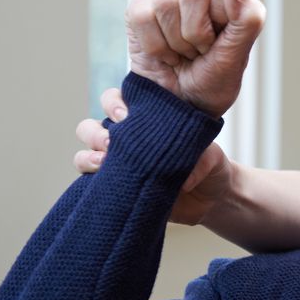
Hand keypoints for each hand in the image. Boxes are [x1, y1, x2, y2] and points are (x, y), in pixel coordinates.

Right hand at [74, 88, 236, 225]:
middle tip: (112, 141)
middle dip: (95, 132)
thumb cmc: (210, 165)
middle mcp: (127, 140)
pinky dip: (89, 179)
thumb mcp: (213, 156)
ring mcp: (120, 165)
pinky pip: (90, 182)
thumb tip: (183, 179)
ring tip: (105, 162)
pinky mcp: (119, 189)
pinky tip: (102, 181)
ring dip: (88, 156)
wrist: (213, 198)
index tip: (126, 115)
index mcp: (146, 122)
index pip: (117, 101)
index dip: (114, 103)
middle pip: (91, 127)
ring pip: (85, 153)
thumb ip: (201, 160)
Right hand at [125, 0, 264, 116]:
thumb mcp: (238, 56)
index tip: (222, 35)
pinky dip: (156, 46)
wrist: (180, 107)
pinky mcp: (140, 8)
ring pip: (166, 4)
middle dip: (197, 33)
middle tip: (201, 50)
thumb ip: (247, 18)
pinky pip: (143, 17)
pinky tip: (165, 54)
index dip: (223, 9)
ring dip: (177, 43)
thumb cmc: (214, 81)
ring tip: (184, 53)